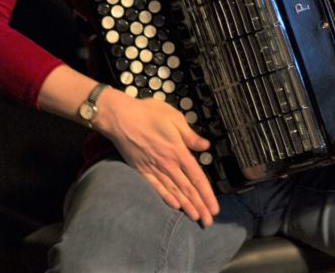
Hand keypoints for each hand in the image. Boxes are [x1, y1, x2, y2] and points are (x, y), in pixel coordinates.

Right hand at [94, 91, 218, 226]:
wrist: (120, 118)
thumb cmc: (147, 113)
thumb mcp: (174, 117)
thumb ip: (190, 135)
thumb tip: (205, 146)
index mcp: (178, 151)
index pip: (197, 178)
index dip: (207, 194)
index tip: (215, 207)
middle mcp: (168, 164)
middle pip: (187, 190)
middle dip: (200, 206)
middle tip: (208, 221)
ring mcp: (154, 169)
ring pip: (174, 192)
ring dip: (186, 206)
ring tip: (196, 218)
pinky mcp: (141, 170)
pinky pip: (156, 188)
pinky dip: (166, 198)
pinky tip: (174, 207)